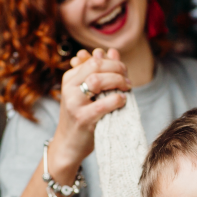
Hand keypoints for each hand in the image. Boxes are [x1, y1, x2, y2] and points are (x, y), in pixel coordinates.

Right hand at [50, 47, 130, 171]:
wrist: (69, 145)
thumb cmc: (83, 116)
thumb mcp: (89, 92)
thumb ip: (100, 72)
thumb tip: (111, 51)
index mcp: (70, 78)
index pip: (93, 60)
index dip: (112, 62)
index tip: (123, 70)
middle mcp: (69, 88)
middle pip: (95, 66)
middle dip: (116, 68)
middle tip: (127, 79)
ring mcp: (74, 103)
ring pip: (96, 81)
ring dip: (116, 81)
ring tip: (126, 87)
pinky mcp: (82, 119)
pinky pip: (101, 105)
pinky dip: (116, 100)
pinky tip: (122, 100)